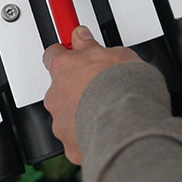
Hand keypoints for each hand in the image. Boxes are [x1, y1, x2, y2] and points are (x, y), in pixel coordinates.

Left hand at [42, 26, 142, 164]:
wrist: (128, 122)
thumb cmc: (123, 87)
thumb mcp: (115, 53)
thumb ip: (92, 46)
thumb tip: (83, 37)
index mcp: (63, 68)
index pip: (53, 55)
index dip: (65, 54)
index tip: (73, 52)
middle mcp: (56, 95)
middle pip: (60, 88)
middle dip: (77, 87)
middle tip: (100, 86)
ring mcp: (60, 122)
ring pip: (67, 115)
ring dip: (82, 112)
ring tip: (108, 111)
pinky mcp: (70, 145)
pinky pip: (76, 139)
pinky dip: (88, 135)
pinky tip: (107, 129)